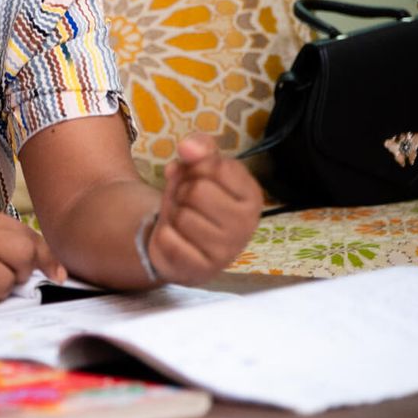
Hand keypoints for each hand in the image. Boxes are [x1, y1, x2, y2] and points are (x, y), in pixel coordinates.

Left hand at [148, 134, 262, 283]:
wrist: (175, 240)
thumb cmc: (192, 200)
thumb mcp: (197, 167)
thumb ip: (200, 147)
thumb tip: (188, 146)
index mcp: (252, 196)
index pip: (217, 166)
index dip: (197, 168)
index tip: (199, 178)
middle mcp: (246, 225)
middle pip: (198, 191)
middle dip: (182, 192)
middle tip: (186, 203)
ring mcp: (226, 251)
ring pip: (182, 216)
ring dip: (174, 215)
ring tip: (183, 222)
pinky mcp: (202, 270)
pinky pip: (169, 240)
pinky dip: (164, 236)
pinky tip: (176, 240)